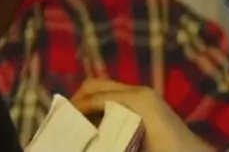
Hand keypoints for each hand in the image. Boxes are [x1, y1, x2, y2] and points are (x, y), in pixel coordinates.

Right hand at [70, 79, 210, 151]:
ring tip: (79, 121)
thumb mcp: (132, 145)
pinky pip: (118, 97)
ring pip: (107, 89)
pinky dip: (103, 105)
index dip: (75, 107)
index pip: (94, 97)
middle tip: (66, 117)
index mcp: (136, 99)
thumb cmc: (167, 151)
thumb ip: (108, 137)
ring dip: (90, 101)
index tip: (60, 120)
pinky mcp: (149, 102)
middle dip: (78, 98)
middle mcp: (139, 91)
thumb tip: (87, 137)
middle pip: (97, 84)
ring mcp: (145, 95)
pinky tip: (98, 123)